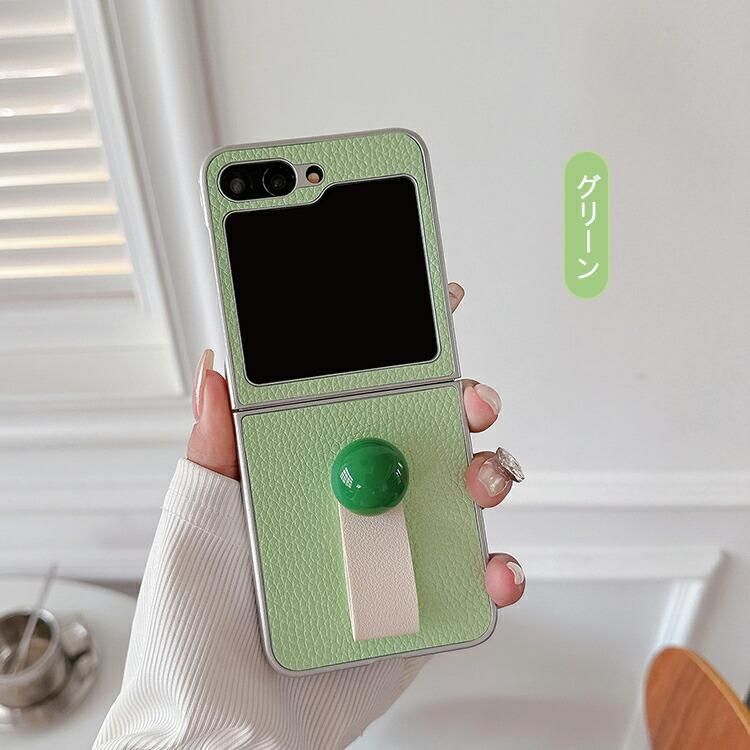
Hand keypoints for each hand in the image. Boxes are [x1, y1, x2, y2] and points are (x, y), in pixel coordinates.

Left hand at [188, 282, 524, 608]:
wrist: (232, 726)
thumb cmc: (200, 626)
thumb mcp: (197, 520)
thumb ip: (216, 444)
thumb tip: (218, 367)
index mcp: (310, 465)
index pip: (361, 392)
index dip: (398, 350)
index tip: (432, 307)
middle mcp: (359, 495)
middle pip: (425, 430)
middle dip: (458, 400)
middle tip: (465, 395)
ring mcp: (396, 543)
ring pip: (462, 490)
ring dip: (488, 472)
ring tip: (480, 478)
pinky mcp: (423, 598)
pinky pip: (474, 574)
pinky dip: (497, 568)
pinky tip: (490, 568)